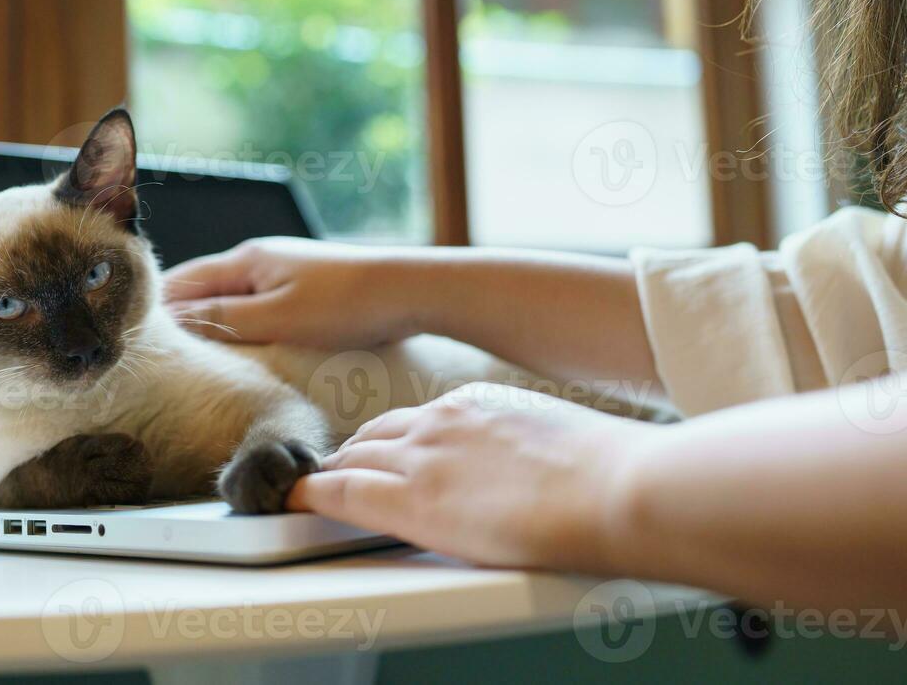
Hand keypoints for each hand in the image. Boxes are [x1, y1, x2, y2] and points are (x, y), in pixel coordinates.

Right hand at [163, 237, 420, 348]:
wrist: (409, 290)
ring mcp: (286, 273)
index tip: (134, 340)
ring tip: (194, 361)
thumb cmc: (346, 303)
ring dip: (214, 325)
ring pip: (234, 299)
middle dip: (182, 320)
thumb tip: (177, 320)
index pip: (182, 281)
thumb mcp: (277, 317)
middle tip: (158, 359)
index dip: (156, 309)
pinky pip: (261, 307)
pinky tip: (245, 350)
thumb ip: (224, 318)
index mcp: (247, 259)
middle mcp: (262, 259)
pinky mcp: (307, 291)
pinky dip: (245, 326)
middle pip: (205, 289)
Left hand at [288, 383, 646, 571]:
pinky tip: (290, 503)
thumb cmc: (607, 472)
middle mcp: (441, 421)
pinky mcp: (412, 501)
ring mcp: (423, 458)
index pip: (413, 420)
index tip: (378, 456)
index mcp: (477, 403)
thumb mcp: (558, 441)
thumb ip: (527, 452)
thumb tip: (536, 473)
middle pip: (373, 435)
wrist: (615, 486)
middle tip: (333, 476)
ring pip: (351, 460)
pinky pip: (340, 493)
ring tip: (306, 492)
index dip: (388, 442)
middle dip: (352, 456)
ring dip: (328, 476)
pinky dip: (310, 497)